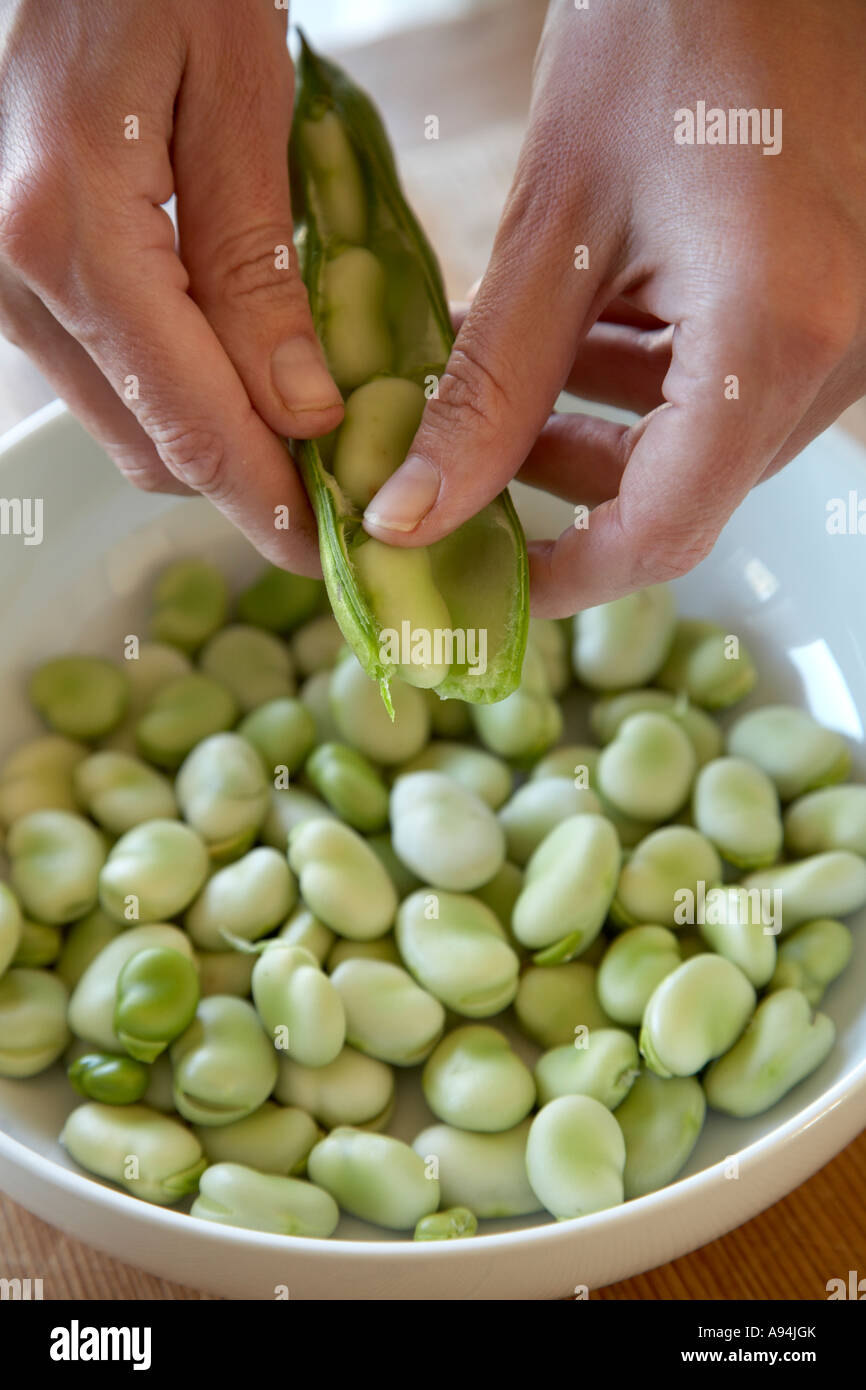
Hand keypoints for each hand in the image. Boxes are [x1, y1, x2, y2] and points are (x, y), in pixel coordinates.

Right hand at [0, 0, 342, 575]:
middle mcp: (18, 277)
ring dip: (218, 449)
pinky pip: (110, 379)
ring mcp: (10, 282)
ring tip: (310, 443)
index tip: (333, 552)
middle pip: (152, 447)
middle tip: (343, 498)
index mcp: (71, 236)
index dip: (269, 501)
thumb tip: (299, 410)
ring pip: (126, 426)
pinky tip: (249, 382)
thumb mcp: (236, 99)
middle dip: (251, 487)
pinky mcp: (24, 274)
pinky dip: (184, 401)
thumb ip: (258, 266)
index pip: (190, 423)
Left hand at [363, 0, 865, 614]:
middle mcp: (836, 351)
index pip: (666, 529)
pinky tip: (583, 329)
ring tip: (513, 380)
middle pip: (686, 491)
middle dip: (570, 491)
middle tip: (469, 467)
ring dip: (603, 431)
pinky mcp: (835, 297)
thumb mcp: (556, 224)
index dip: (565, 578)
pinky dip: (652, 380)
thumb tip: (415, 512)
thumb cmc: (671, 30)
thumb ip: (488, 388)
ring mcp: (846, 327)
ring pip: (706, 442)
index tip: (486, 584)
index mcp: (776, 335)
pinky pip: (735, 384)